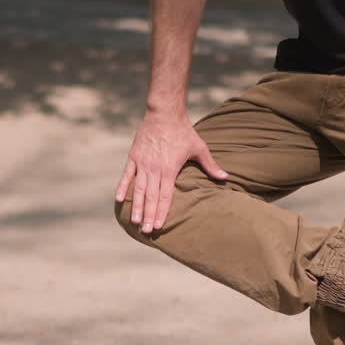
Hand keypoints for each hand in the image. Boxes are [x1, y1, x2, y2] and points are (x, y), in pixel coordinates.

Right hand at [115, 110, 226, 232]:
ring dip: (137, 206)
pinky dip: (122, 187)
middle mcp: (154, 169)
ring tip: (135, 221)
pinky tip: (119, 200)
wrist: (164, 113)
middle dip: (149, 215)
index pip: (166, 196)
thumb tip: (225, 178)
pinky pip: (126, 175)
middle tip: (146, 231)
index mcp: (169, 169)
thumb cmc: (183, 131)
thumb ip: (211, 165)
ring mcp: (142, 163)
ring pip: (139, 189)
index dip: (162, 212)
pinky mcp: (134, 157)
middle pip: (151, 197)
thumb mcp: (199, 148)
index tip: (159, 226)